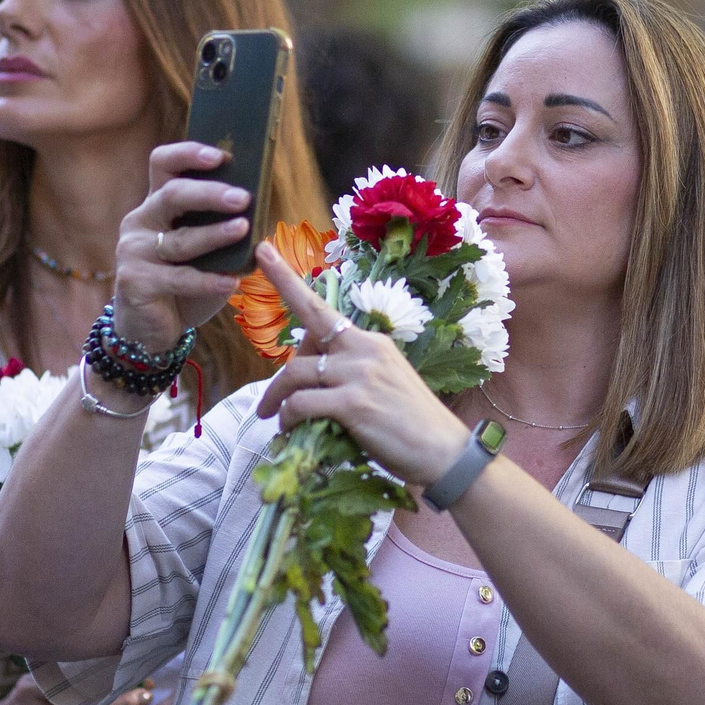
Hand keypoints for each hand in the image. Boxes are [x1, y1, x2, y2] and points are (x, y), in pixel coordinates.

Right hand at [113, 142, 252, 350]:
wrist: (150, 328)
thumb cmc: (182, 282)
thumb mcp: (201, 251)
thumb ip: (218, 228)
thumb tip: (259, 212)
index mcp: (156, 204)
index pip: (163, 164)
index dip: (188, 154)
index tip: (220, 156)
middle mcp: (141, 221)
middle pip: (172, 195)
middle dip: (209, 194)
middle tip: (242, 198)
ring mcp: (134, 251)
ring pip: (180, 239)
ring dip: (214, 235)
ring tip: (243, 231)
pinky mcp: (135, 282)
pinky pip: (179, 279)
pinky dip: (208, 282)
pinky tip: (232, 283)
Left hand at [253, 241, 471, 485]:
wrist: (444, 452)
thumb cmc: (413, 424)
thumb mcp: (383, 384)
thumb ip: (348, 371)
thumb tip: (309, 368)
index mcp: (372, 341)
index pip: (324, 308)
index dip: (289, 280)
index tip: (264, 252)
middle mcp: (365, 348)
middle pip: (308, 328)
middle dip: (279, 325)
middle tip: (260, 363)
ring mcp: (358, 374)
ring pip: (296, 373)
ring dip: (277, 400)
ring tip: (272, 422)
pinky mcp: (353, 403)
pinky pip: (301, 404)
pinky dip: (288, 418)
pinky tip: (290, 431)